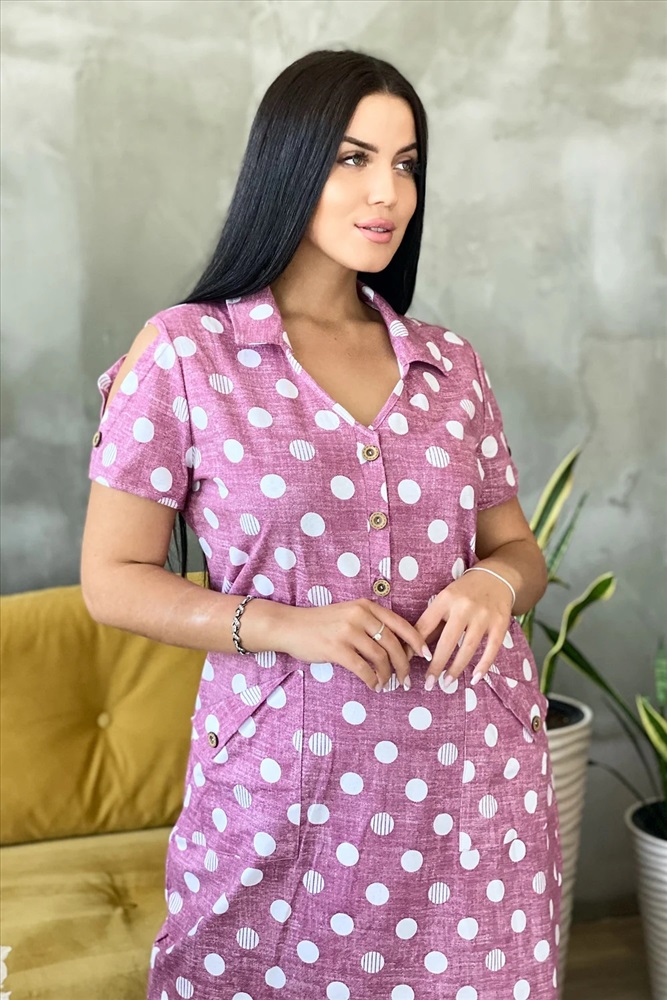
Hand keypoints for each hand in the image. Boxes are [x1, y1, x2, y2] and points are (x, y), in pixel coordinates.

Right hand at [276, 599, 430, 692]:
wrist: (291, 626)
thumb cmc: (321, 623)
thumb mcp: (349, 614)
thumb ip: (371, 624)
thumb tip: (398, 647)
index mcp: (366, 606)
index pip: (400, 624)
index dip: (417, 641)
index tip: (425, 655)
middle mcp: (360, 616)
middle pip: (393, 644)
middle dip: (403, 665)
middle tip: (405, 680)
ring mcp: (348, 632)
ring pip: (380, 658)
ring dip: (387, 675)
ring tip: (387, 684)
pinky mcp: (337, 648)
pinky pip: (363, 669)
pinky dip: (372, 680)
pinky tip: (373, 685)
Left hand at [410, 570, 514, 689]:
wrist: (496, 577)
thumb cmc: (464, 592)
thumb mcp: (445, 599)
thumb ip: (432, 622)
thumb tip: (413, 650)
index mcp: (446, 598)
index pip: (426, 624)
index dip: (417, 645)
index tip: (409, 662)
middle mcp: (464, 606)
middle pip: (448, 641)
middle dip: (436, 664)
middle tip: (429, 684)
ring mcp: (484, 615)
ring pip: (468, 647)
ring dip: (457, 668)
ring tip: (447, 683)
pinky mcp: (500, 623)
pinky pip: (492, 648)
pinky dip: (484, 665)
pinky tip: (476, 679)